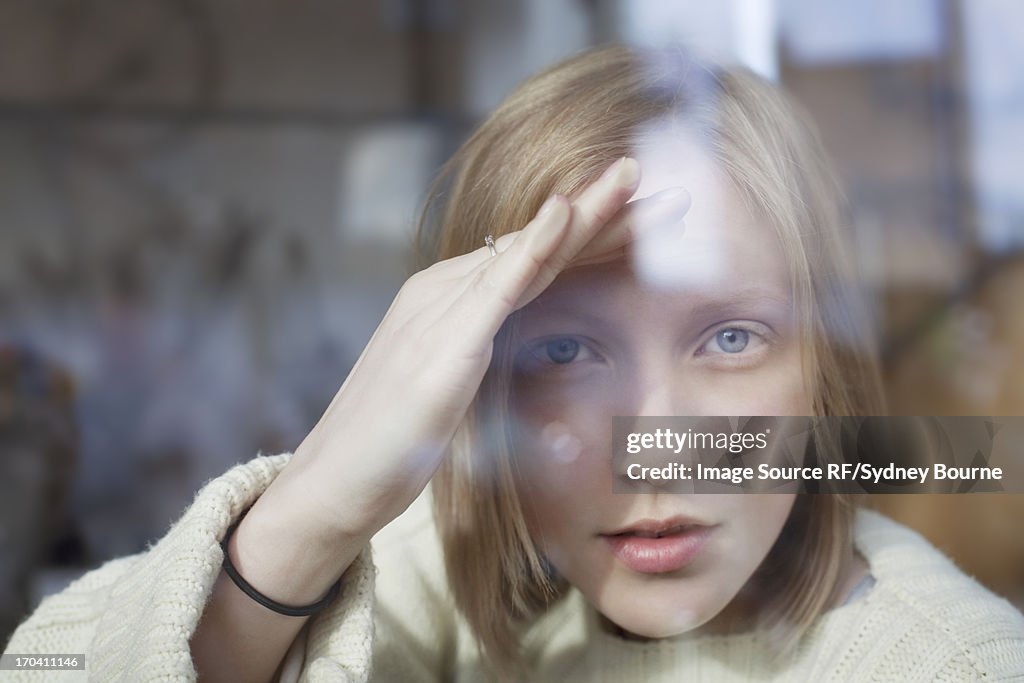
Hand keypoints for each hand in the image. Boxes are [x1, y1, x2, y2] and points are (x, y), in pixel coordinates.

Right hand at [265, 157, 690, 547]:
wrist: (334, 482)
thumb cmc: (391, 446)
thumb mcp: (451, 395)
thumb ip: (485, 363)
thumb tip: (530, 359)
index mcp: (453, 304)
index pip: (536, 261)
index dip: (593, 237)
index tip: (648, 220)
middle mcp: (446, 291)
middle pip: (539, 245)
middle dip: (604, 213)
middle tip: (664, 185)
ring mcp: (441, 310)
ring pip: (527, 252)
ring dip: (585, 212)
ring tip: (631, 177)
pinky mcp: (443, 341)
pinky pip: (498, 285)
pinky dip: (534, 246)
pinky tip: (566, 213)